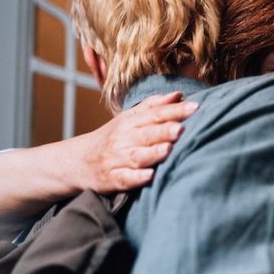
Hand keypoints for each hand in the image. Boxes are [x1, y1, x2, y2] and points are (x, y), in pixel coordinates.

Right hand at [76, 92, 197, 191]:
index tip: (196, 107)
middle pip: (146, 133)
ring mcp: (117, 159)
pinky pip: (124, 178)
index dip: (175, 111)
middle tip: (182, 128)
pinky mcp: (112, 179)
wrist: (77, 161)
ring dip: (152, 153)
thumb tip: (178, 95)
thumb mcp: (128, 118)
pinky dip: (136, 178)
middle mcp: (123, 139)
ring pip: (137, 156)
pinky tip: (149, 176)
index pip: (155, 114)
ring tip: (168, 149)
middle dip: (164, 131)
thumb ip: (153, 106)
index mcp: (130, 122)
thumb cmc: (112, 138)